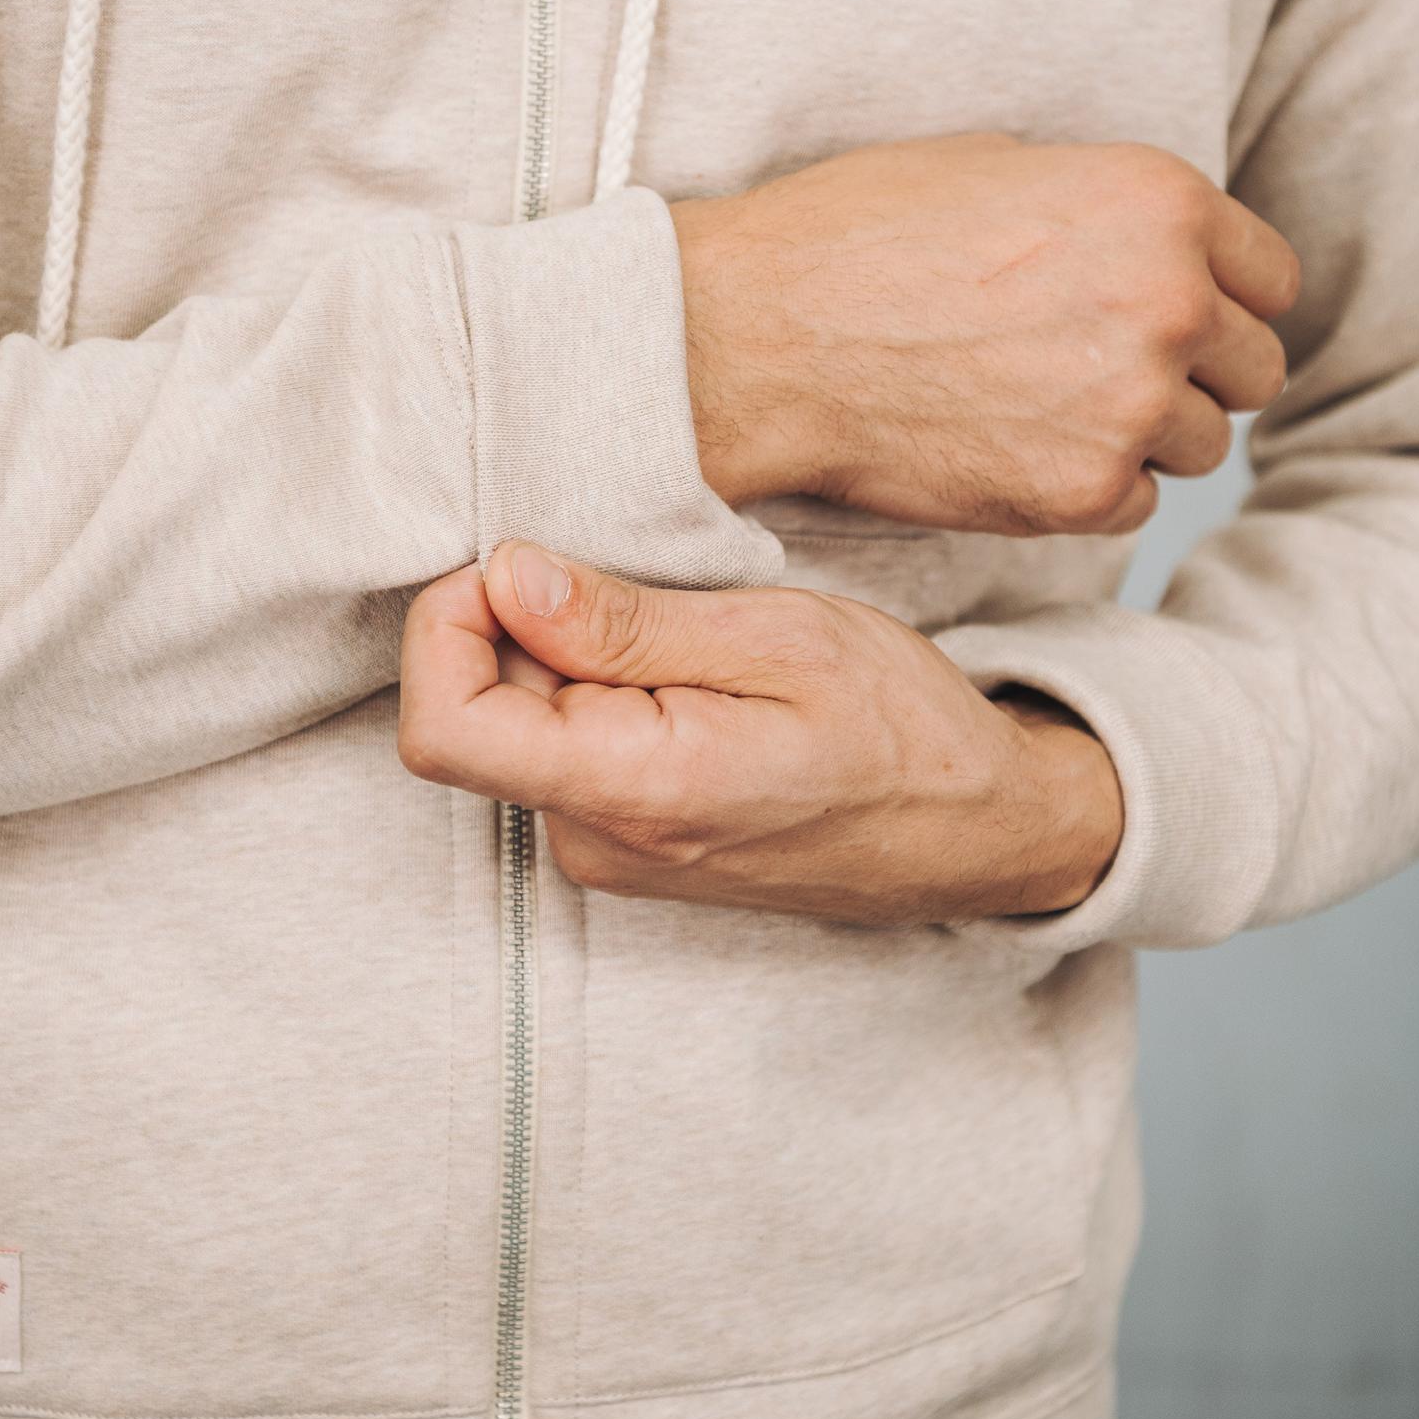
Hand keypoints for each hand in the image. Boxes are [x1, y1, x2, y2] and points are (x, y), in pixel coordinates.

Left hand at [398, 542, 1122, 924]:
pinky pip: (559, 750)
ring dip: (568, 657)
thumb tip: (503, 578)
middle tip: (633, 585)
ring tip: (682, 634)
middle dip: (521, 627)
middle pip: (473, 713)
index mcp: (634, 793)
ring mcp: (608, 852)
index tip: (519, 566)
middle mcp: (597, 843)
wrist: (975, 830)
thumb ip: (626, 622)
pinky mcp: (623, 843)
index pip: (443, 728)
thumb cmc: (900, 729)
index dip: (448, 626)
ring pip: (518, 725)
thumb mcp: (778, 639)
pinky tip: (682, 672)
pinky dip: (594, 692)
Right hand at [671, 134, 1300, 533]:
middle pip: (1254, 370)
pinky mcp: (1083, 492)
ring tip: (1040, 410)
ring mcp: (1130, 403)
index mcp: (1158, 201)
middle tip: (1103, 373)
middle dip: (1193, 375)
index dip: (1218, 298)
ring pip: (1200, 447)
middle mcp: (1168, 299)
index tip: (1173, 317)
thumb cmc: (851, 236)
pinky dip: (1085, 490)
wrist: (756, 337)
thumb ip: (1102, 206)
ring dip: (1140, 438)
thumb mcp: (995, 163)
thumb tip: (1152, 244)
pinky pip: (1135, 505)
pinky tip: (1007, 450)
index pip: (1271, 276)